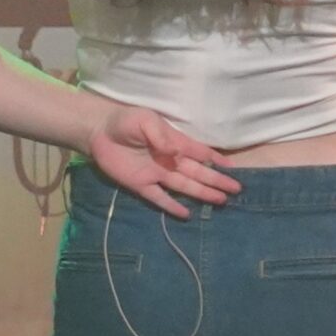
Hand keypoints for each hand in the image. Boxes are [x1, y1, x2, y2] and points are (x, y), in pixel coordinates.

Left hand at [87, 104, 240, 218]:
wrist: (99, 131)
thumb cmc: (125, 121)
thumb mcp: (144, 120)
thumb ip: (160, 135)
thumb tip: (175, 152)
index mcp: (174, 142)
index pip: (200, 153)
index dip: (216, 160)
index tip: (233, 169)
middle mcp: (170, 160)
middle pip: (198, 173)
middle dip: (217, 180)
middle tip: (236, 190)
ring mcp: (157, 174)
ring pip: (185, 186)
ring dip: (202, 193)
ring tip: (221, 201)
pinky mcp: (141, 185)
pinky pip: (159, 198)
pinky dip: (172, 206)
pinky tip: (186, 214)